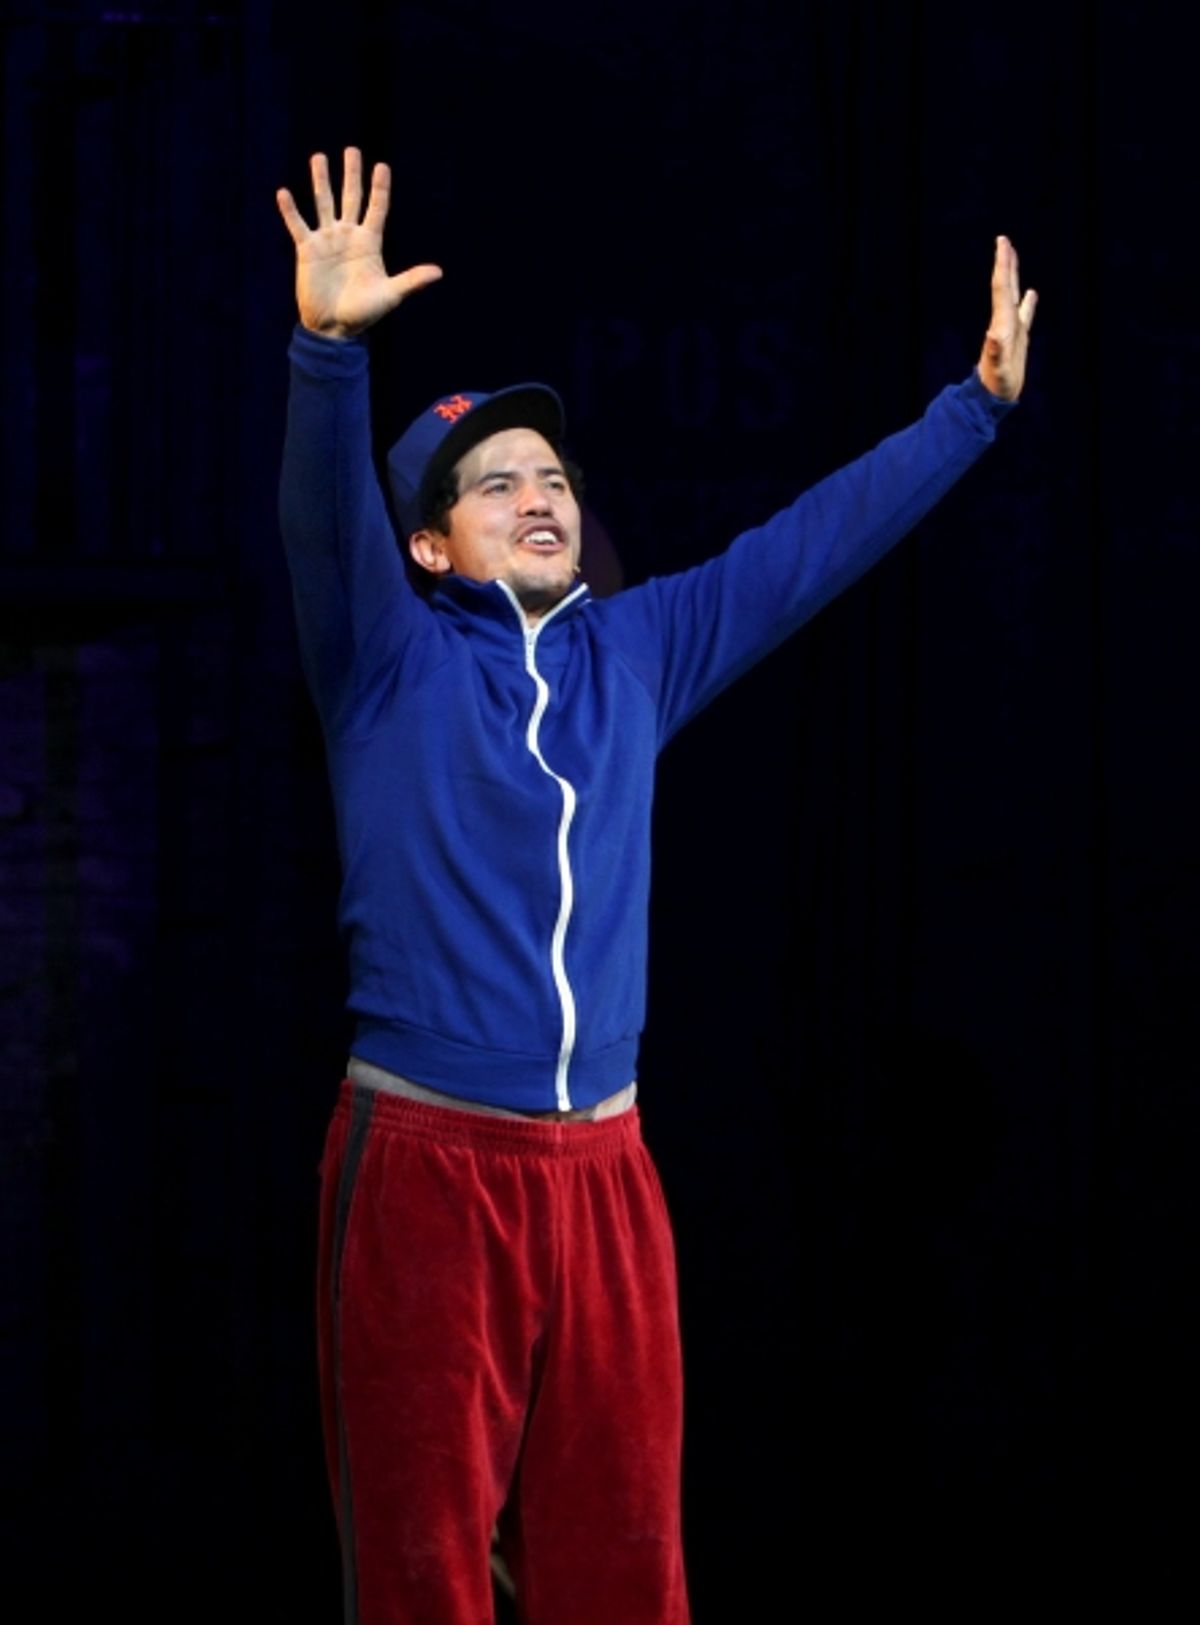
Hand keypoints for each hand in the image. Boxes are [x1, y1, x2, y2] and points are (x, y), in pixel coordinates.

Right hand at [275, 147, 442, 338]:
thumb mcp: (390, 295)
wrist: (334, 328)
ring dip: (320, 181)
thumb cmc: (364, 313)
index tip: (382, 166)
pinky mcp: (307, 250)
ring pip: (324, 203)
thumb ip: (411, 281)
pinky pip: (298, 225)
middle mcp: (348, 236)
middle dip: (352, 175)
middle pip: (351, 198)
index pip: (376, 209)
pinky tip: (284, 192)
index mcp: (370, 243)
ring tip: (318, 157)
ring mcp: (327, 241)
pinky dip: (290, 210)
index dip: (379, 188)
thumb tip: (438, 273)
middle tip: (352, 150)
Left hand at [977, 235, 1036, 400]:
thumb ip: (995, 352)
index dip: (1003, 265)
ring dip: (1014, 276)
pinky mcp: (1018, 339)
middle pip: (1005, 286)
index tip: (1002, 243)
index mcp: (1001, 323)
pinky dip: (1028, 303)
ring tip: (1012, 258)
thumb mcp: (997, 368)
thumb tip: (993, 335)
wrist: (992, 397)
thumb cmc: (996, 384)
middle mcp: (1004, 322)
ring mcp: (1012, 329)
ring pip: (1013, 296)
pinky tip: (1031, 293)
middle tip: (1004, 241)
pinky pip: (1025, 315)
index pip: (1002, 288)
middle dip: (1005, 263)